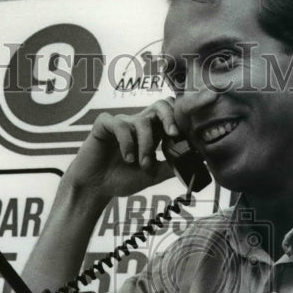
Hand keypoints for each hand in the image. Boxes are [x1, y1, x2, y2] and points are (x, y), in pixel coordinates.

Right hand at [63, 99, 180, 199]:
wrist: (96, 188)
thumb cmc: (122, 178)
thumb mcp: (153, 175)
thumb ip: (171, 166)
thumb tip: (196, 160)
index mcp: (153, 133)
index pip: (171, 115)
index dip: (181, 118)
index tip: (190, 132)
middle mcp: (138, 123)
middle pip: (161, 105)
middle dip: (170, 117)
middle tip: (173, 135)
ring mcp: (122, 122)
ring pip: (142, 122)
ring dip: (146, 145)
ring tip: (142, 164)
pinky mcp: (104, 124)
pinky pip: (120, 125)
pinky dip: (127, 143)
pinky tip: (127, 158)